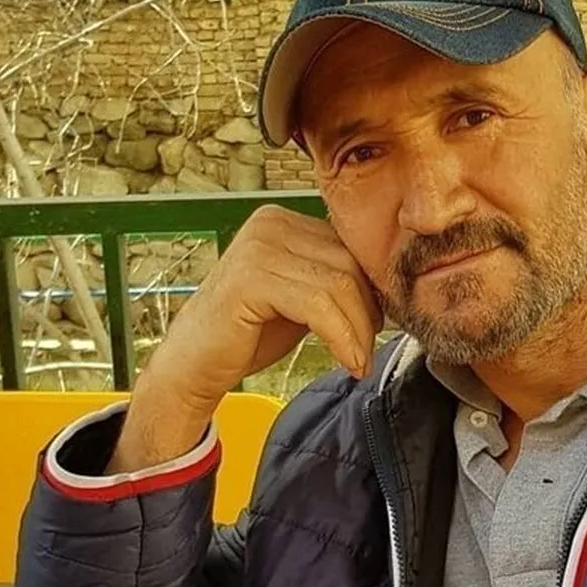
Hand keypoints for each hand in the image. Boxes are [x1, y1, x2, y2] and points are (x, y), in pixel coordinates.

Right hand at [109, 205, 382, 469]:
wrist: (194, 365)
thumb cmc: (250, 333)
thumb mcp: (302, 298)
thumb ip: (335, 282)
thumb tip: (391, 287)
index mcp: (285, 221)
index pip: (350, 248)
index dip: (373, 290)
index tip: (380, 328)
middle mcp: (271, 222)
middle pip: (350, 263)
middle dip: (370, 312)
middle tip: (368, 350)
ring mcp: (258, 245)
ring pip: (340, 284)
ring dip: (359, 330)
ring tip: (358, 360)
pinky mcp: (251, 276)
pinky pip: (319, 305)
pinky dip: (343, 337)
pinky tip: (348, 361)